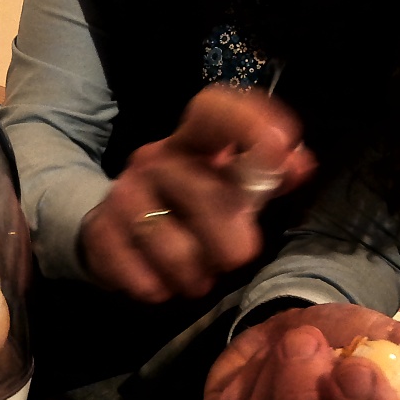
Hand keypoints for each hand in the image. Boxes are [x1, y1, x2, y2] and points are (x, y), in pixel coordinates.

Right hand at [80, 85, 314, 301]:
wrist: (114, 230)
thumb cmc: (187, 208)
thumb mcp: (228, 186)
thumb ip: (267, 177)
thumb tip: (300, 165)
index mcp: (190, 142)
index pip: (211, 111)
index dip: (248, 122)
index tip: (282, 145)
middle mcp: (152, 160)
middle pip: (208, 197)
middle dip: (232, 243)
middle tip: (235, 258)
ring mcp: (121, 196)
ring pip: (175, 248)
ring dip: (194, 275)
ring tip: (194, 276)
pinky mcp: (98, 233)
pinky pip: (143, 276)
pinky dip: (159, 288)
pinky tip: (159, 280)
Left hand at [201, 304, 399, 399]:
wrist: (295, 344)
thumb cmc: (350, 353)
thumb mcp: (380, 346)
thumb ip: (392, 355)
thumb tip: (397, 348)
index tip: (356, 369)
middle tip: (305, 344)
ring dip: (273, 378)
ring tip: (294, 340)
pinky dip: (245, 378)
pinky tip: (266, 356)